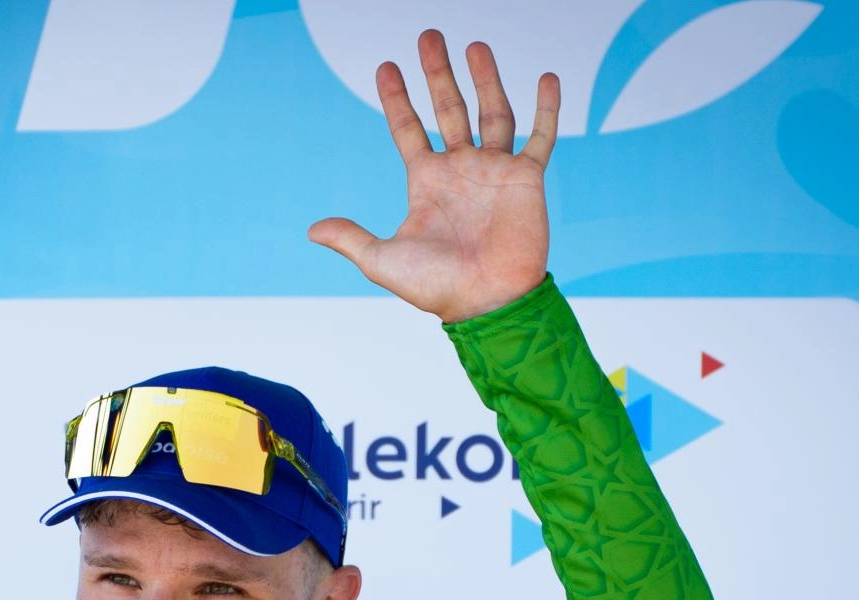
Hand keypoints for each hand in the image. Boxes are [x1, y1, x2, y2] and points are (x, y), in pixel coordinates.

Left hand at [309, 30, 559, 323]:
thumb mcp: (383, 260)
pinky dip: (546, 109)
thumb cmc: (436, 287)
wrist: (487, 303)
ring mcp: (495, 171)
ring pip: (492, 112)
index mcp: (426, 182)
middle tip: (429, 36)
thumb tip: (312, 230)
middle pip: (448, 108)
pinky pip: (540, 137)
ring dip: (485, 79)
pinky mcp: (527, 179)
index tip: (385, 67)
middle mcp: (460, 169)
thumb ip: (351, 238)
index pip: (408, 129)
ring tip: (476, 46)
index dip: (396, 99)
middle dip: (438, 73)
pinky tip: (546, 77)